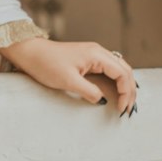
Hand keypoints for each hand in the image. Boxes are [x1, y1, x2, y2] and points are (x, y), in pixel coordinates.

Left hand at [0, 37, 137, 114]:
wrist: (31, 53)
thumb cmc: (46, 64)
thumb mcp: (68, 81)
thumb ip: (89, 91)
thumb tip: (103, 100)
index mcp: (97, 55)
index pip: (122, 73)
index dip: (126, 92)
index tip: (121, 108)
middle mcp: (99, 52)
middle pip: (125, 70)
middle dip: (130, 90)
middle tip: (128, 108)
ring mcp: (94, 54)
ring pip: (119, 69)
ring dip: (125, 85)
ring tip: (126, 102)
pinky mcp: (88, 58)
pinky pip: (110, 69)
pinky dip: (117, 81)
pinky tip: (117, 91)